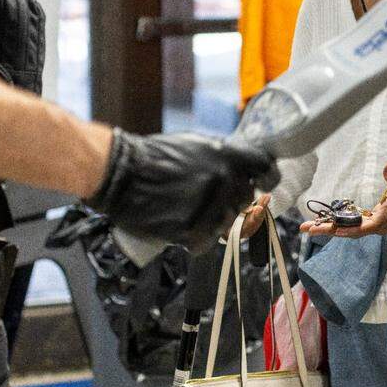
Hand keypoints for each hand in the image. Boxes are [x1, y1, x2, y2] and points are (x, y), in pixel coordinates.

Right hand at [86, 129, 277, 254]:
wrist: (120, 175)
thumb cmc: (155, 156)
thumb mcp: (196, 144)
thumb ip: (224, 157)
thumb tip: (247, 171)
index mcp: (226, 156)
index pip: (266, 169)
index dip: (267, 178)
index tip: (264, 184)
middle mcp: (223, 181)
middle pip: (247, 199)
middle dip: (233, 201)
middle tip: (211, 199)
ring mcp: (209, 207)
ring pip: (229, 224)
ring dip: (214, 221)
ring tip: (189, 209)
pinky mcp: (192, 231)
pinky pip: (207, 242)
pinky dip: (196, 237)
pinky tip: (180, 223)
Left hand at [300, 162, 386, 238]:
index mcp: (386, 218)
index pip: (366, 227)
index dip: (351, 229)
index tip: (336, 230)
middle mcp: (378, 226)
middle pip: (351, 231)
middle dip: (329, 230)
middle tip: (307, 228)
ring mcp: (373, 226)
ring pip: (348, 229)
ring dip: (328, 228)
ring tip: (308, 226)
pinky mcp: (369, 223)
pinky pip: (350, 226)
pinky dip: (336, 224)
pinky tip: (322, 222)